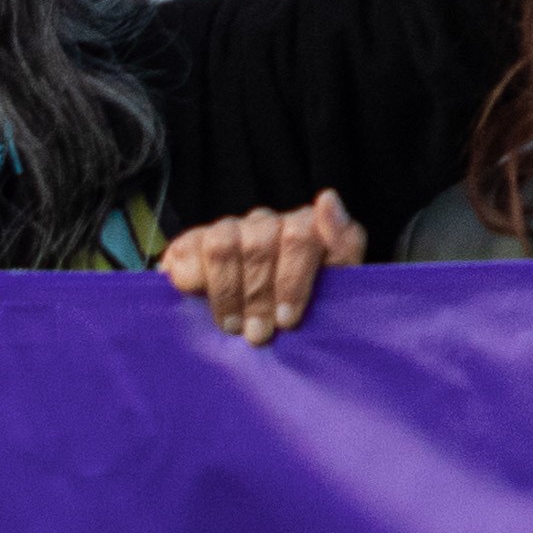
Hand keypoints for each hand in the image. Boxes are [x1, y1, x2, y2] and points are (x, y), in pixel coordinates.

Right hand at [158, 190, 360, 345]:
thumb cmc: (300, 307)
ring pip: (223, 245)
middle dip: (259, 295)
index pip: (301, 231)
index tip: (288, 318)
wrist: (250, 327)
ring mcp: (228, 229)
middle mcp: (266, 222)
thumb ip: (343, 244)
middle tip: (259, 333)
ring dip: (228, 292)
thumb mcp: (335, 285)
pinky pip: (190, 250)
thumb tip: (328, 198)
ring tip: (233, 326)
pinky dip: (195, 279)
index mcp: (304, 226)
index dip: (292, 278)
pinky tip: (202, 301)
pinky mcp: (192, 243)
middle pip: (260, 243)